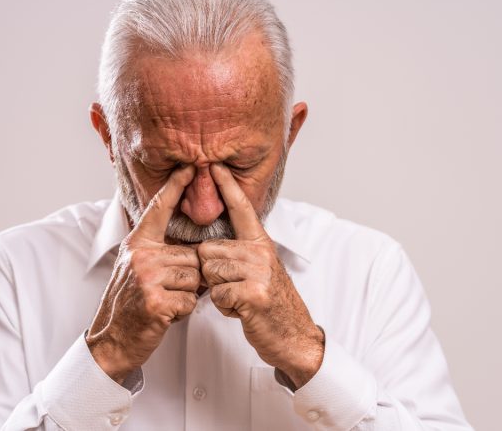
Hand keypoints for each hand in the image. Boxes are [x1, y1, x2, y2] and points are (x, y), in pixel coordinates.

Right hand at [86, 165, 200, 383]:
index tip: (191, 168)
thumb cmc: (128, 304)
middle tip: (167, 291)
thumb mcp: (134, 268)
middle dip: (189, 277)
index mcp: (137, 244)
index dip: (176, 186)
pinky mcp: (155, 301)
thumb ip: (156, 251)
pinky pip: (191, 300)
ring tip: (165, 301)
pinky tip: (165, 314)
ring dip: (186, 295)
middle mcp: (141, 256)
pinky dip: (183, 311)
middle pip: (192, 255)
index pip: (159, 209)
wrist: (111, 339)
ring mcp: (147, 278)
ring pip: (195, 278)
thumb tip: (190, 244)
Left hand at [198, 163, 323, 388]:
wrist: (294, 335)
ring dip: (219, 292)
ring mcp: (259, 272)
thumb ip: (240, 253)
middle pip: (208, 250)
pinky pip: (218, 295)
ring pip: (209, 273)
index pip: (241, 208)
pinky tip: (242, 310)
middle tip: (235, 287)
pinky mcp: (254, 293)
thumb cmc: (270, 303)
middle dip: (212, 274)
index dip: (226, 187)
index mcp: (260, 243)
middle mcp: (260, 252)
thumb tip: (209, 247)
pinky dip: (225, 308)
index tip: (213, 166)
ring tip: (239, 298)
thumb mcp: (260, 270)